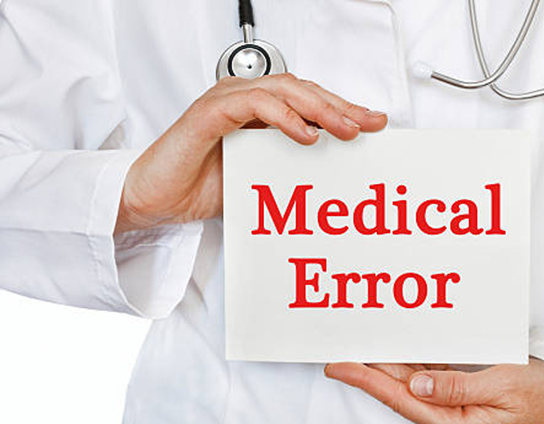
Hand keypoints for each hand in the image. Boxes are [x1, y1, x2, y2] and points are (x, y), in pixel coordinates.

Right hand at [115, 74, 387, 233]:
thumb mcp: (260, 178)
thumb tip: (333, 175)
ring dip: (319, 109)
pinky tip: (306, 135)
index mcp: (256, 109)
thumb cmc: (199, 185)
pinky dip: (283, 117)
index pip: (308, 100)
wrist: (153, 198)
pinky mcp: (208, 114)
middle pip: (302, 90)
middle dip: (340, 106)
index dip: (343, 109)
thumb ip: (290, 167)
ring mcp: (225, 102)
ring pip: (283, 91)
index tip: (374, 124)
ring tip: (346, 129)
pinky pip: (252, 106)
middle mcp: (243, 98)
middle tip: (370, 124)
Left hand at [324, 358, 543, 423]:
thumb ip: (457, 387)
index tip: (339, 365)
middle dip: (368, 369)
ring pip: (409, 381)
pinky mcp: (458, 395)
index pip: (400, 399)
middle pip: (399, 390)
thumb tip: (418, 384)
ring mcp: (451, 408)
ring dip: (385, 362)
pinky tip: (395, 345)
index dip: (366, 380)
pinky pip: (427, 375)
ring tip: (359, 342)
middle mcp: (447, 420)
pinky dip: (409, 360)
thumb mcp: (502, 386)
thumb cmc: (541, 395)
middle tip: (339, 346)